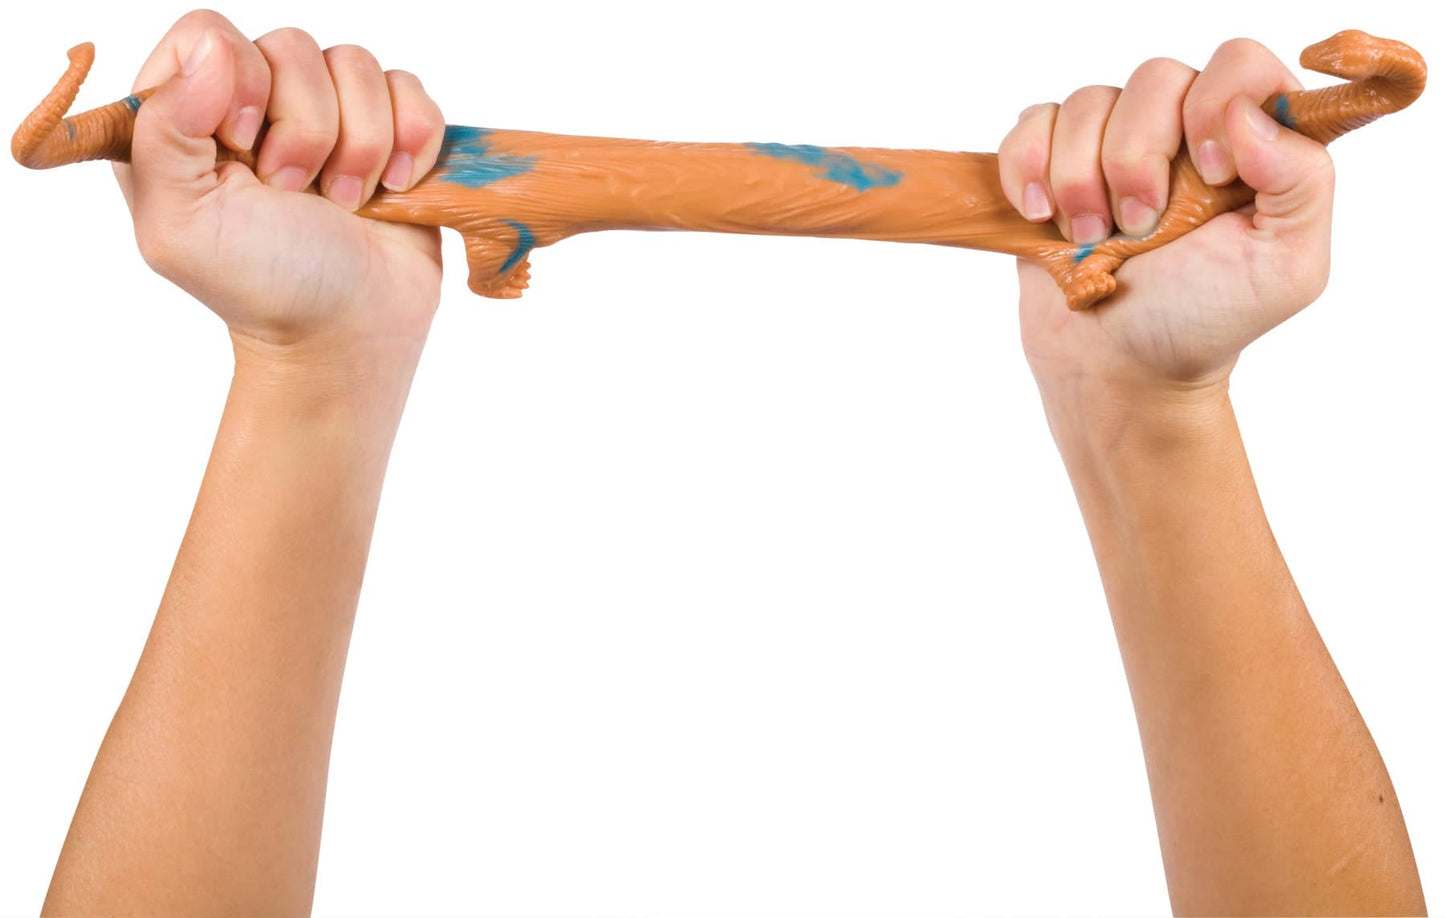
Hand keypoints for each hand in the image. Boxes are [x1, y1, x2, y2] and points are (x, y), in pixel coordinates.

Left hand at [115, 10, 446, 365]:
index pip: (210, 35)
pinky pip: (409, 89)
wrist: (351, 330)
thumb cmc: (264, 286)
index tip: (247, 150)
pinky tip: (393, 188)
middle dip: (307, 128)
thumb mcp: (180, 224)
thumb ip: (164, 129)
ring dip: (361, 143)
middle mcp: (259, 105)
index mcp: (191, 118)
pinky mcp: (391, 131)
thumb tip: (214, 51)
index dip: (239, 81)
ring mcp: (329, 114)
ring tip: (346, 201)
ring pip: (355, 64)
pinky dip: (412, 140)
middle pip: (291, 47)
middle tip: (298, 193)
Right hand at [998, 39, 1333, 402]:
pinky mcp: (1050, 166)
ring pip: (1087, 102)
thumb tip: (1247, 113)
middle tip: (1140, 227)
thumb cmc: (1202, 322)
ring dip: (1080, 177)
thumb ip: (1304, 181)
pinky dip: (1027, 168)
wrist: (1119, 368)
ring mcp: (1111, 145)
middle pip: (1155, 78)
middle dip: (1137, 156)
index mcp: (1248, 144)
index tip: (1207, 177)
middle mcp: (1181, 131)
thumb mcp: (1286, 267)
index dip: (1217, 106)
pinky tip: (1043, 217)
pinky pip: (1030, 125)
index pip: (1241, 66)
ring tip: (1090, 237)